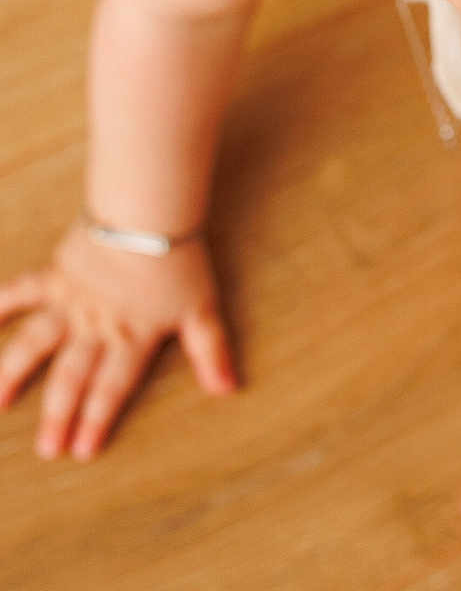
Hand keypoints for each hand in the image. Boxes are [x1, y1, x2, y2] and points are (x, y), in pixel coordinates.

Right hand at [0, 218, 236, 460]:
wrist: (147, 216)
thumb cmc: (180, 261)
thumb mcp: (204, 308)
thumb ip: (212, 351)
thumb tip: (229, 390)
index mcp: (132, 337)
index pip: (112, 388)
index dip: (97, 420)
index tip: (80, 452)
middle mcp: (97, 327)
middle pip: (72, 377)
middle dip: (58, 416)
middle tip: (45, 448)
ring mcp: (72, 302)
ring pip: (35, 344)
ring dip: (12, 373)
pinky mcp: (56, 274)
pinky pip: (21, 290)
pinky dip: (0, 303)